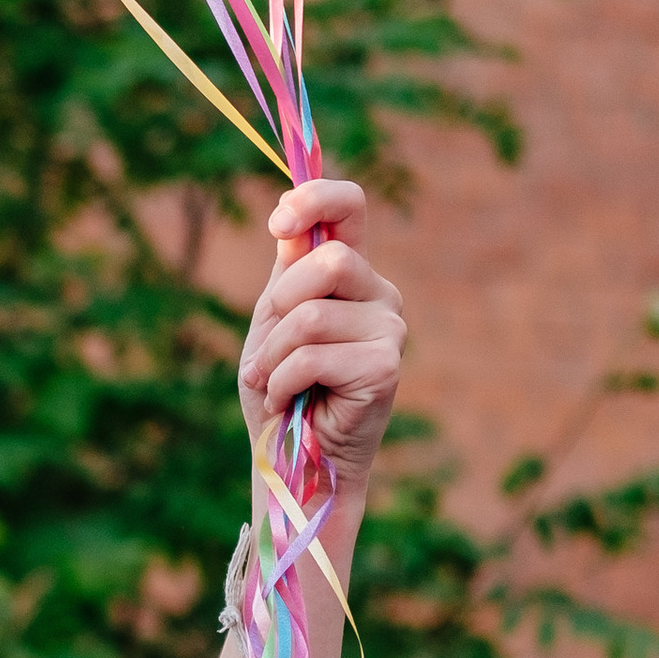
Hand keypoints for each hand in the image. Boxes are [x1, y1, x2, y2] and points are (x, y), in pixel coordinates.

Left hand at [236, 175, 406, 488]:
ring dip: (274, 356)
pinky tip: (291, 401)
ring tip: (276, 383)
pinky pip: (312, 357)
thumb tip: (289, 221)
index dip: (316, 199)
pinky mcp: (385, 367)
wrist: (292, 458)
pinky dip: (284, 381)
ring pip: (312, 316)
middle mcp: (379, 294)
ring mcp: (389, 329)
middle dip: (281, 305)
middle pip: (330, 259)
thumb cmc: (281, 390)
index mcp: (350, 273)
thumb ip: (286, 273)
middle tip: (269, 349)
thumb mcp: (272, 322)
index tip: (278, 222)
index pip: (350, 207)